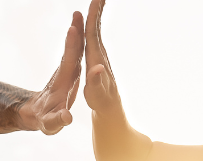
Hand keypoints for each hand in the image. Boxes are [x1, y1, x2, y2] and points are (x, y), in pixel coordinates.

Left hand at [23, 11, 83, 134]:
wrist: (35, 114)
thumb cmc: (44, 120)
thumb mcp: (50, 124)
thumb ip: (57, 120)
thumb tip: (66, 117)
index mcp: (62, 82)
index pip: (68, 61)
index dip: (71, 46)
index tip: (73, 29)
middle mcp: (65, 73)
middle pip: (71, 50)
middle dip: (75, 32)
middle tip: (78, 13)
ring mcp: (67, 71)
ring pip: (73, 48)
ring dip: (77, 31)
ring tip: (80, 14)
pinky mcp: (69, 72)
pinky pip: (75, 52)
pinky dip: (78, 39)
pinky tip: (81, 28)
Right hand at [83, 0, 120, 114]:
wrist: (110, 107)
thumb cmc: (101, 102)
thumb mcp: (96, 95)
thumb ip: (96, 82)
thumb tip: (97, 68)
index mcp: (96, 59)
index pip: (94, 34)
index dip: (94, 17)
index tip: (96, 1)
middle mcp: (99, 54)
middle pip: (96, 28)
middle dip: (97, 10)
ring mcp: (99, 56)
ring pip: (96, 31)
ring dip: (96, 16)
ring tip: (97, 2)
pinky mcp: (97, 59)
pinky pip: (94, 39)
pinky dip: (93, 27)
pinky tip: (92, 23)